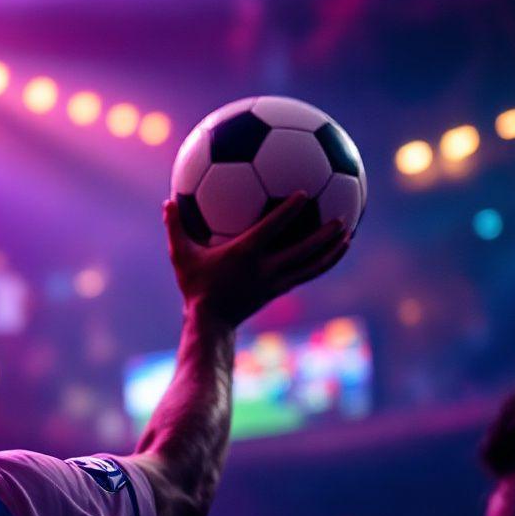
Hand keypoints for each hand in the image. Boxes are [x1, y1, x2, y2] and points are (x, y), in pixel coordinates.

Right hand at [163, 193, 350, 328]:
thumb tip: (166, 201)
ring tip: (348, 235)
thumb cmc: (195, 285)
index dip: (289, 211)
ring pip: (310, 266)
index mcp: (244, 254)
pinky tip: (334, 253)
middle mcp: (264, 268)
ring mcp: (275, 282)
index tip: (304, 193)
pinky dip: (323, 263)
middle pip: (301, 250)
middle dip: (323, 234)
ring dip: (330, 251)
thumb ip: (175, 228)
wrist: (209, 322)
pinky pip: (307, 274)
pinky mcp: (279, 291)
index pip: (272, 229)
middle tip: (342, 216)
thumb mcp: (181, 256)